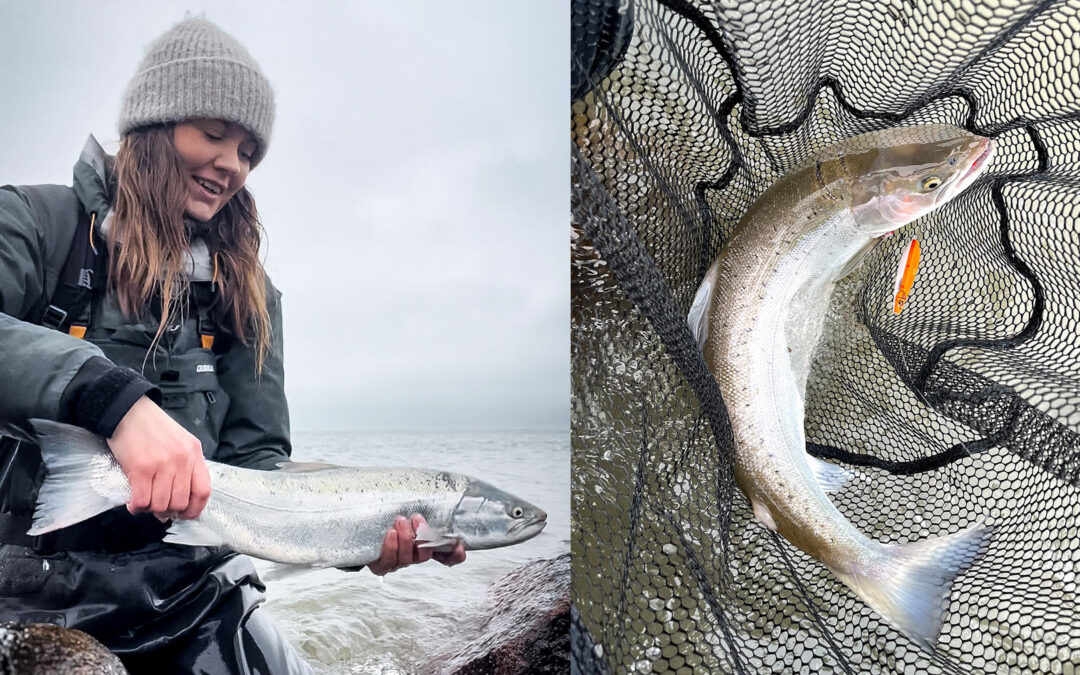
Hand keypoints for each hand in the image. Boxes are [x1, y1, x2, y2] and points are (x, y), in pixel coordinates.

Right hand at [107, 396, 210, 520]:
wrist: (128, 410)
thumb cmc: (151, 427)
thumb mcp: (178, 442)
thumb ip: (181, 470)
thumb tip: (174, 504)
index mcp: (194, 453)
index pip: (203, 491)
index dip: (195, 509)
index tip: (185, 514)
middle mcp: (182, 460)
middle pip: (181, 501)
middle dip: (168, 510)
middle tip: (158, 507)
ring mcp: (162, 464)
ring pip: (161, 504)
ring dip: (151, 509)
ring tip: (144, 502)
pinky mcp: (141, 468)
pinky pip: (142, 500)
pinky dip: (137, 507)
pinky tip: (133, 502)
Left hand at [367, 514, 466, 575]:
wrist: (362, 526)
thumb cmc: (388, 515)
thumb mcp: (405, 508)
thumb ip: (420, 506)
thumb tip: (436, 490)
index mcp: (424, 544)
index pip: (446, 556)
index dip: (455, 555)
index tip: (459, 545)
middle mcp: (413, 556)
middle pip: (425, 555)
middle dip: (423, 537)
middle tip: (417, 518)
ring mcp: (398, 562)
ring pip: (408, 558)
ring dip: (406, 538)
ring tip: (400, 521)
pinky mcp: (382, 566)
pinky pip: (389, 561)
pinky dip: (391, 547)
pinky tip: (390, 534)